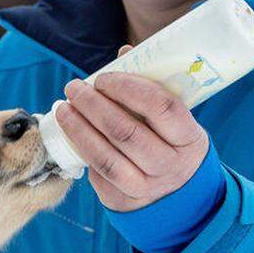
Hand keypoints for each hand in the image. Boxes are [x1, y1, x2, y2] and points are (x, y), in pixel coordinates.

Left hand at [56, 44, 209, 211]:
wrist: (179, 197)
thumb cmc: (171, 144)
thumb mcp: (176, 121)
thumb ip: (152, 88)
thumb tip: (125, 53)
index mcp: (190, 139)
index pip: (161, 107)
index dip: (129, 88)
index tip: (104, 78)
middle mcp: (170, 166)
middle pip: (126, 132)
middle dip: (93, 106)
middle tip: (74, 88)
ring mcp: (147, 187)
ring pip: (106, 156)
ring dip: (78, 128)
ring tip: (64, 108)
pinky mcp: (124, 200)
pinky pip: (97, 172)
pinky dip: (82, 150)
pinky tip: (71, 132)